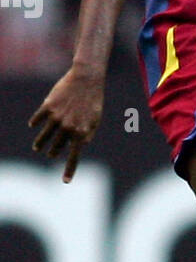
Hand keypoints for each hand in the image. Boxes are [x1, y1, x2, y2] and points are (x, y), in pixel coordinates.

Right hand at [29, 66, 104, 181]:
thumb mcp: (95, 120)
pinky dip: (35, 123)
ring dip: (40, 143)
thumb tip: (78, 146)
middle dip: (53, 152)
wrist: (86, 79)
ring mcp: (56, 117)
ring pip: (44, 135)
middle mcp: (67, 127)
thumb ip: (87, 135)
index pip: (74, 156)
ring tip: (37, 147)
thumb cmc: (93, 101)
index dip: (69, 169)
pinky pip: (38, 119)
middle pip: (56, 146)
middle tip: (51, 155)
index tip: (65, 181)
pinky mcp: (48, 106)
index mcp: (81, 132)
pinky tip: (33, 126)